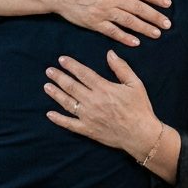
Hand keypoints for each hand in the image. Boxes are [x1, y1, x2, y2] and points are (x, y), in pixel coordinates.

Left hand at [44, 51, 161, 156]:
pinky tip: (49, 114)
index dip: (71, 65)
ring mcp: (88, 116)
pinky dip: (58, 119)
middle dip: (59, 77)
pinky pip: (69, 124)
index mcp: (103, 88)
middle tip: (49, 71)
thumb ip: (121, 68)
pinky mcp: (87, 130)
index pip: (83, 73)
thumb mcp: (135, 84)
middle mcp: (92, 101)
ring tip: (46, 86)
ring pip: (67, 103)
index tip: (62, 59)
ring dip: (56, 94)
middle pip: (71, 86)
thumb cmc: (139, 108)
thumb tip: (110, 53)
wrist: (140, 134)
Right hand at [47, 0, 171, 45]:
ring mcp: (104, 12)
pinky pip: (113, 32)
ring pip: (129, 21)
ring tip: (157, 34)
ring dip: (145, 28)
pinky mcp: (95, 23)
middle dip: (155, 16)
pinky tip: (135, 42)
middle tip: (168, 24)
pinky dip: (125, 38)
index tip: (168, 4)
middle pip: (138, 8)